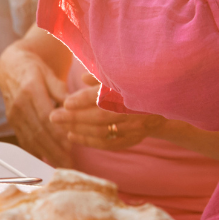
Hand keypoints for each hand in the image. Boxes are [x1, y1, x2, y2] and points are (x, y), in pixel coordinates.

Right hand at [0, 43, 71, 167]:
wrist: (10, 67)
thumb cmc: (34, 70)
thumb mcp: (49, 73)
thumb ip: (61, 90)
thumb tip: (74, 106)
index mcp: (30, 89)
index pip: (45, 116)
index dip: (57, 133)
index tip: (71, 146)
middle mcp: (19, 104)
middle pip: (38, 131)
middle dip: (54, 150)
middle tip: (69, 164)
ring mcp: (14, 114)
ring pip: (31, 138)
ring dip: (46, 154)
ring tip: (62, 165)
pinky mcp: (12, 122)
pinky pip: (23, 139)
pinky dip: (35, 151)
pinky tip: (47, 160)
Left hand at [50, 74, 165, 150]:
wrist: (165, 102)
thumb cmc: (136, 84)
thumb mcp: (121, 75)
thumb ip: (100, 77)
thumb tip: (81, 78)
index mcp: (131, 90)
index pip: (104, 97)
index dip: (84, 100)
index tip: (66, 102)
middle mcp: (134, 110)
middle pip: (100, 117)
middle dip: (74, 118)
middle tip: (54, 116)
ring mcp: (136, 127)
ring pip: (103, 132)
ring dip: (79, 130)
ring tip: (60, 125)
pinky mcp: (135, 138)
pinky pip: (110, 144)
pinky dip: (90, 141)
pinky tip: (73, 136)